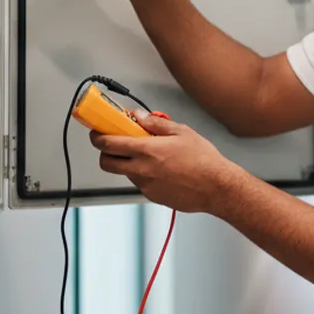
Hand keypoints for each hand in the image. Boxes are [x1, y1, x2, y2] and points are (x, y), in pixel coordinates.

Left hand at [89, 113, 243, 213]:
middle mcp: (142, 169)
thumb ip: (155, 123)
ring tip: (149, 156)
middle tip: (115, 145)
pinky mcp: (153, 196)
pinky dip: (144, 175)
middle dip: (105, 153)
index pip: (109, 144)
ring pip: (125, 173)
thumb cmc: (204, 160)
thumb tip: (139, 116)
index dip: (97, 137)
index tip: (97, 132)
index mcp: (147, 150)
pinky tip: (162, 169)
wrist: (217, 187)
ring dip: (128, 163)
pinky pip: (140, 183)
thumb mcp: (181, 132)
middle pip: (107, 163)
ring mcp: (146, 185)